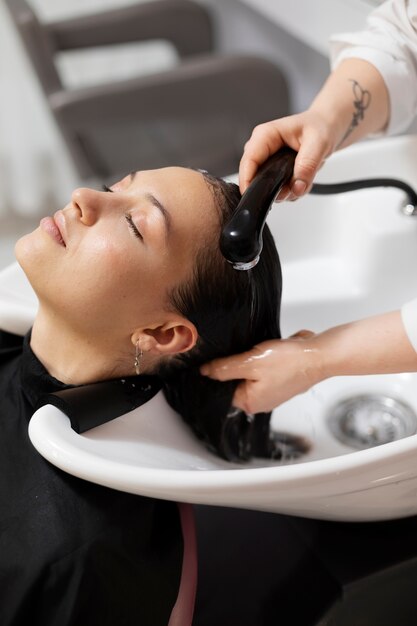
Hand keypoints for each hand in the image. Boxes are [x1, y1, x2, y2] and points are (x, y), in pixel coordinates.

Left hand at [200, 331, 322, 413]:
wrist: (320, 354)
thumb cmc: (290, 362)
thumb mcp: (250, 362)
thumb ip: (224, 368)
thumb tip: (205, 372)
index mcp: (250, 403)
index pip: (221, 389)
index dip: (217, 373)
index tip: (217, 359)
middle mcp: (260, 402)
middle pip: (235, 382)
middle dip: (235, 366)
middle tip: (243, 353)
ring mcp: (271, 392)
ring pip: (249, 374)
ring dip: (249, 361)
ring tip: (258, 351)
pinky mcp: (280, 380)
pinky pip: (262, 370)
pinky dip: (262, 359)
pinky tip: (267, 350)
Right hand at [238, 110, 335, 198]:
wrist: (327, 127)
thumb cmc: (321, 127)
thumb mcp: (318, 143)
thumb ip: (307, 166)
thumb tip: (297, 187)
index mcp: (265, 135)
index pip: (248, 161)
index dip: (248, 181)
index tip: (257, 197)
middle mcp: (262, 148)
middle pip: (253, 177)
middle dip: (273, 189)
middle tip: (296, 188)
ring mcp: (266, 160)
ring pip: (265, 186)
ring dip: (286, 191)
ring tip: (304, 181)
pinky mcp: (273, 170)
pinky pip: (275, 189)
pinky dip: (291, 191)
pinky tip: (302, 181)